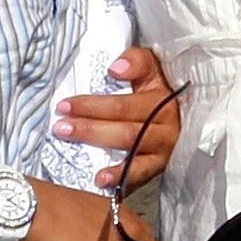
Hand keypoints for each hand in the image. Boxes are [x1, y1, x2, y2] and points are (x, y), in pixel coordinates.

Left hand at [55, 48, 178, 191]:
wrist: (180, 117)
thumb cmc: (156, 90)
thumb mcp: (151, 68)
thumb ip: (136, 61)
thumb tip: (116, 68)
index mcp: (162, 98)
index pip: (123, 105)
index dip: (94, 103)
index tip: (66, 104)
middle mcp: (165, 125)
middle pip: (124, 126)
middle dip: (89, 125)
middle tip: (60, 125)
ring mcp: (163, 149)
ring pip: (129, 146)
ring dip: (98, 145)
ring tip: (72, 146)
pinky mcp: (158, 168)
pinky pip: (139, 174)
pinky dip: (119, 177)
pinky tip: (100, 179)